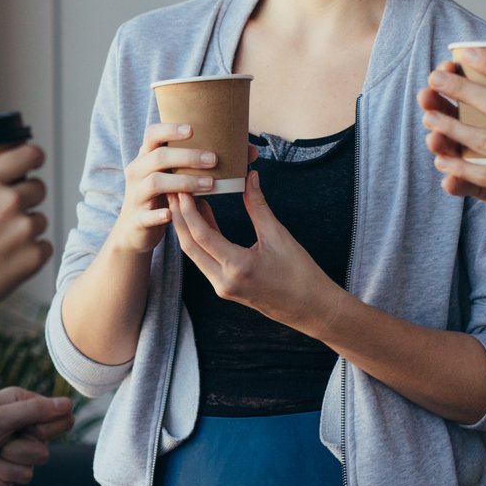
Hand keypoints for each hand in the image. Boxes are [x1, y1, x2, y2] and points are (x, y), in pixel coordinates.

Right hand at [0, 144, 52, 314]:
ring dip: (29, 227)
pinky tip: (14, 259)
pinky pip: (45, 246)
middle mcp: (9, 200)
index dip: (34, 156)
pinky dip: (34, 252)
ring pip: (40, 219)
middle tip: (11, 211)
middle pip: (38, 188)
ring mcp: (24, 229)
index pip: (27, 155)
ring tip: (5, 241)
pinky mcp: (34, 255)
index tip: (34, 161)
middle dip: (29, 197)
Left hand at [0, 387, 75, 485]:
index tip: (28, 431)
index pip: (59, 419)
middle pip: (44, 452)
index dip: (46, 430)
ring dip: (1, 469)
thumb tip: (68, 404)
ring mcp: (9, 453)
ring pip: (28, 473)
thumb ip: (35, 411)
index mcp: (21, 406)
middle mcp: (18, 428)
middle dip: (18, 452)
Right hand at [110, 122, 220, 256]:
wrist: (136, 229)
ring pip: (156, 183)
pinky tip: (172, 214)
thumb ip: (208, 161)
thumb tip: (251, 151)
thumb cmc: (166, 194)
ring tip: (210, 184)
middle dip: (187, 156)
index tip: (193, 129)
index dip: (170, 129)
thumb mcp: (180, 174)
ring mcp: (136, 195)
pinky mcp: (137, 218)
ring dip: (183, 182)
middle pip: (158, 157)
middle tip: (214, 159)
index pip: (153, 134)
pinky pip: (146, 215)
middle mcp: (138, 171)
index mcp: (148, 156)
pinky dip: (159, 214)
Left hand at [168, 160, 339, 332]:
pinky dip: (199, 239)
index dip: (188, 209)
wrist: (311, 308)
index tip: (183, 187)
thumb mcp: (279, 236)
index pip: (202, 235)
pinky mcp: (225, 288)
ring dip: (186, 227)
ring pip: (194, 254)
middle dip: (178, 216)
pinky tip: (203, 217)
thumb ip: (258, 206)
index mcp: (238, 267)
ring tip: (183, 199)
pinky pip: (204, 260)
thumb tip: (249, 177)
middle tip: (174, 189)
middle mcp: (224, 281)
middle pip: (189, 245)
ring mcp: (222, 287)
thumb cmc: (301, 274)